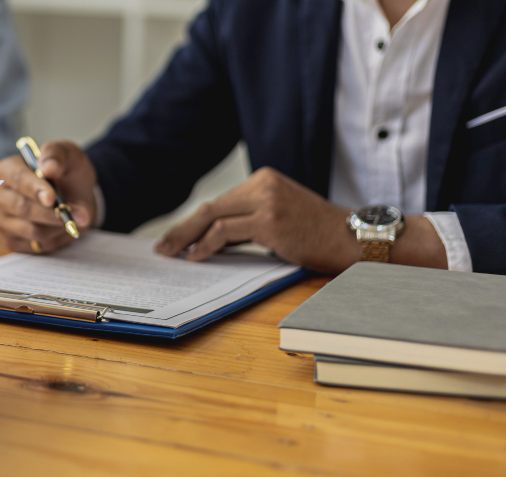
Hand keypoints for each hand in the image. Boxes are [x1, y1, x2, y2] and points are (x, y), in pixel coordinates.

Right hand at [0, 141, 97, 253]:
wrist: (75, 194)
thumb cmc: (66, 172)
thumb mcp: (67, 154)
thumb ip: (57, 155)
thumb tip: (49, 167)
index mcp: (6, 170)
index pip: (17, 180)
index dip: (35, 189)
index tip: (51, 197)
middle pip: (22, 208)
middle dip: (51, 212)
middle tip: (74, 214)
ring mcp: (3, 220)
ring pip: (32, 230)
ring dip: (58, 226)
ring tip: (72, 216)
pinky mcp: (13, 240)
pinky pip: (37, 244)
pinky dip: (56, 238)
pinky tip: (61, 226)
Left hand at [155, 167, 360, 273]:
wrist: (353, 238)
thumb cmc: (317, 235)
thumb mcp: (279, 219)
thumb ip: (247, 223)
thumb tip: (209, 241)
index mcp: (263, 180)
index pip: (219, 203)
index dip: (193, 222)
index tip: (175, 238)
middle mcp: (262, 184)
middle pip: (210, 207)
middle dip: (182, 229)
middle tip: (162, 247)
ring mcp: (265, 200)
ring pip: (212, 217)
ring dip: (186, 238)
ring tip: (172, 253)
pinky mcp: (268, 219)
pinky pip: (224, 232)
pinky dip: (206, 245)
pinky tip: (196, 257)